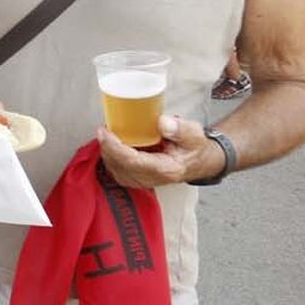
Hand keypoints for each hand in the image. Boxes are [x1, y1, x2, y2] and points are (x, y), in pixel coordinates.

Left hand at [97, 115, 224, 188]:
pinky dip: (112, 158)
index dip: (114, 147)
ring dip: (108, 153)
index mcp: (165, 169)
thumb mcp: (194, 134)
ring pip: (117, 171)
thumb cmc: (195, 147)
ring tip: (106, 135)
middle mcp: (152, 179)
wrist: (200, 161)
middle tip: (103, 130)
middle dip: (107, 148)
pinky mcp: (140, 179)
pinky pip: (119, 171)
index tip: (105, 132)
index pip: (132, 162)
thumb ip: (180, 129)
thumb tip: (162, 122)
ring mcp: (145, 181)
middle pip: (120, 167)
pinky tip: (112, 144)